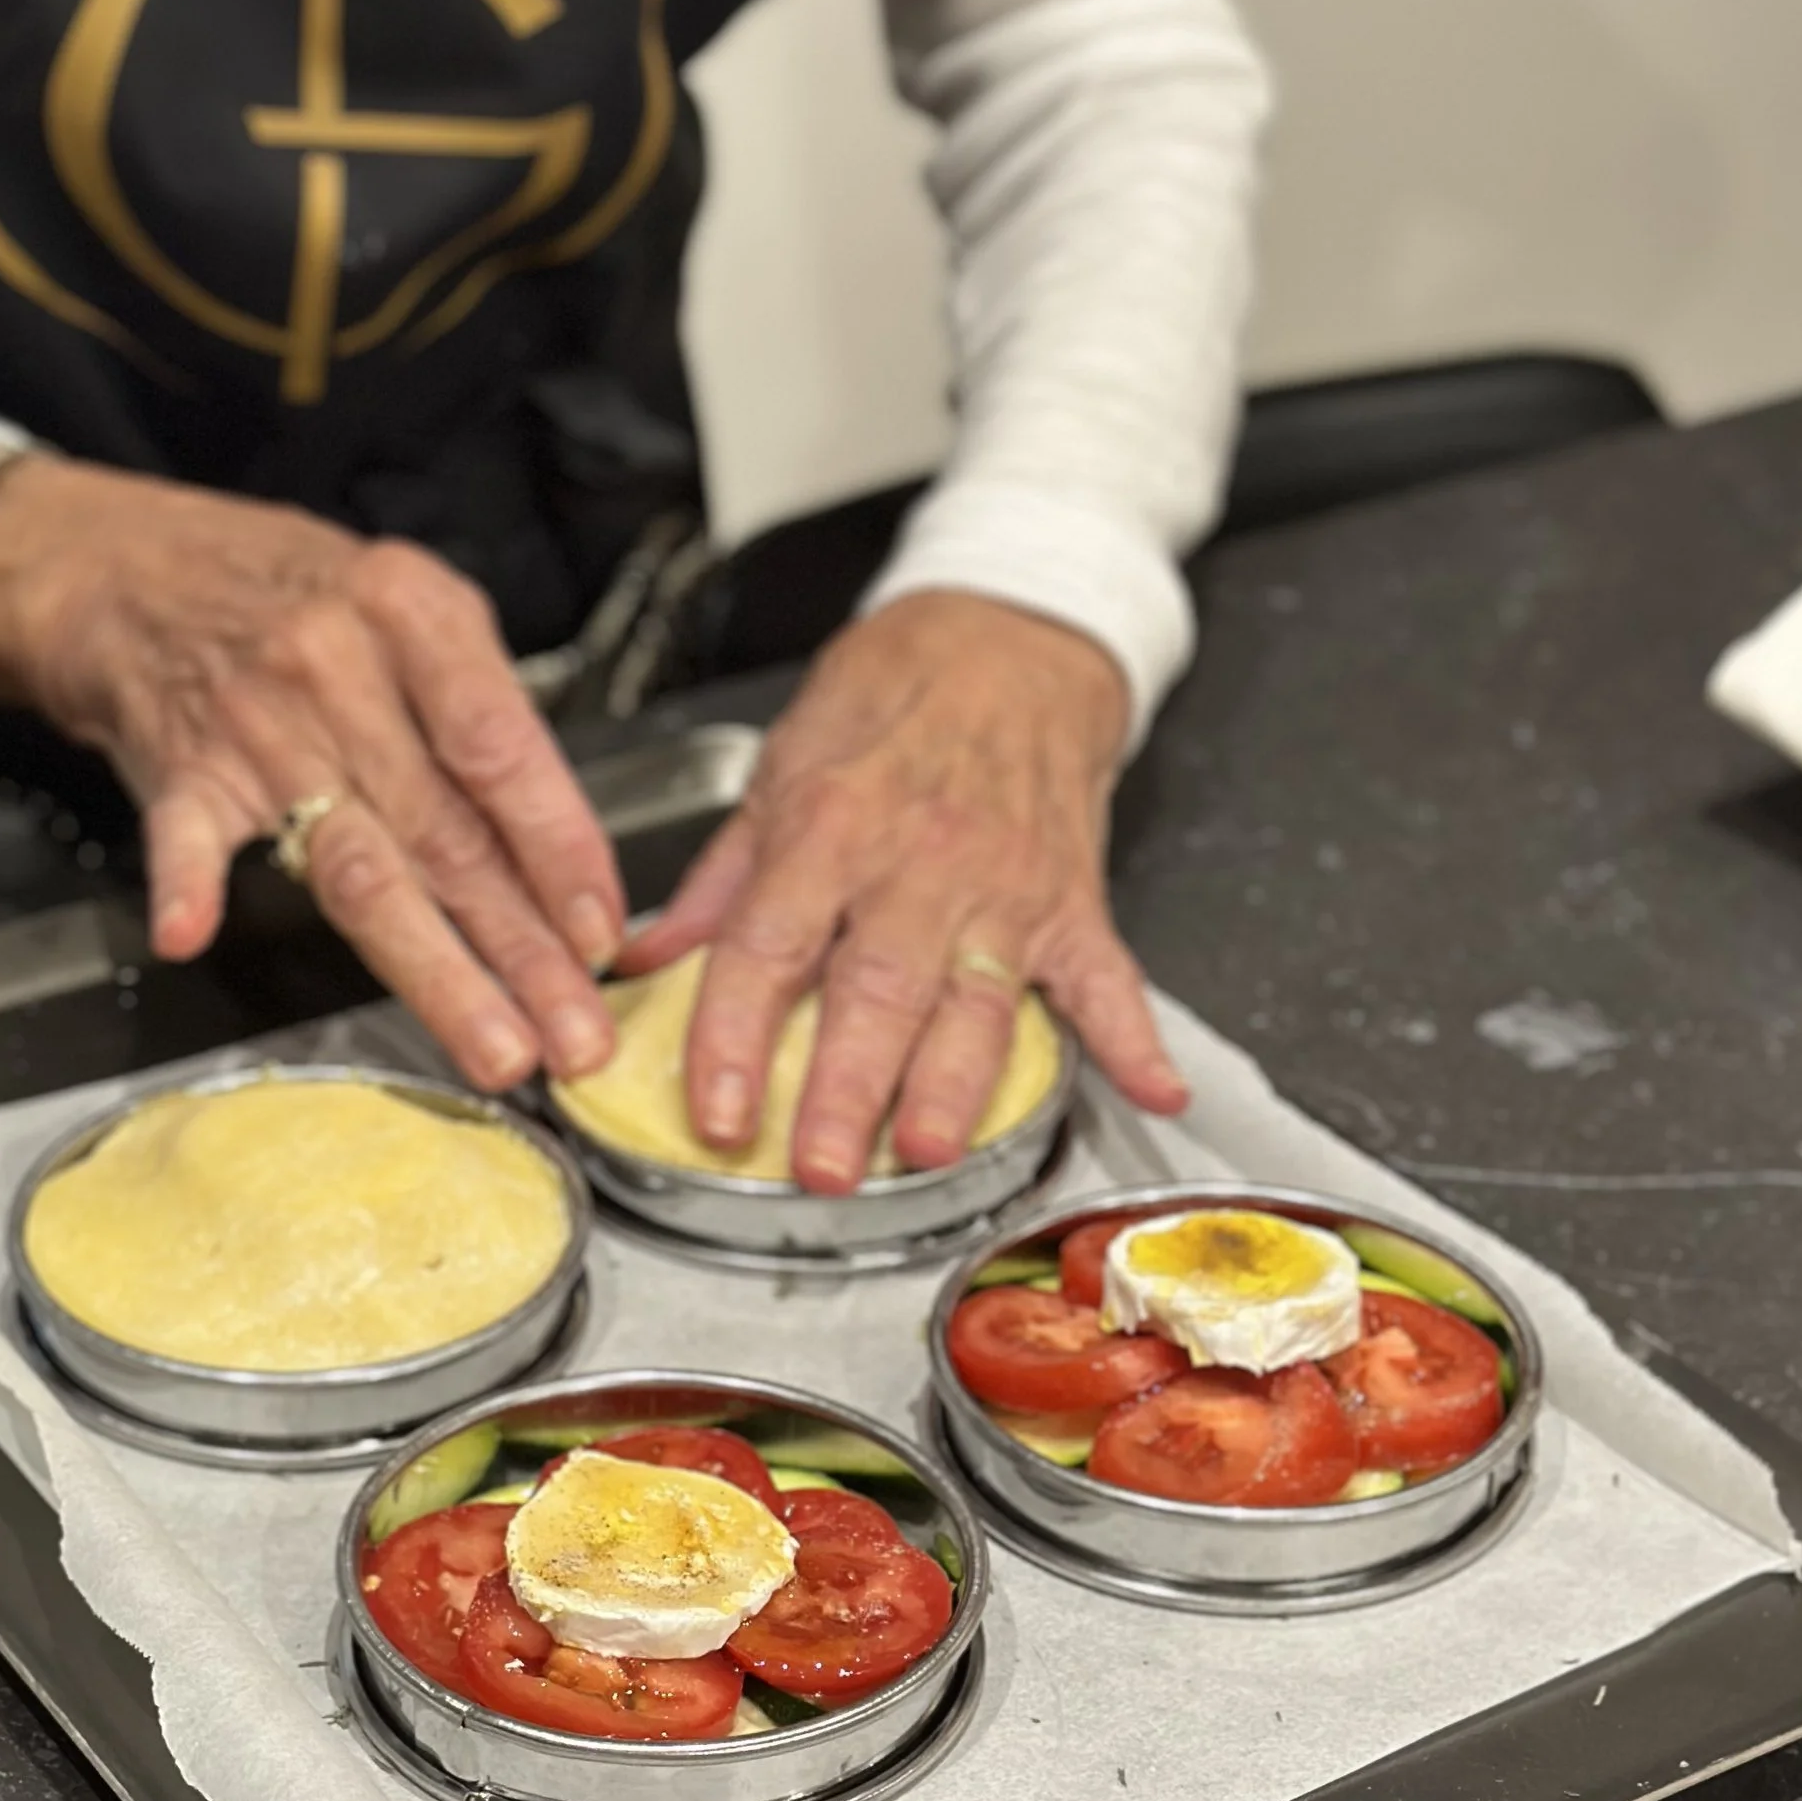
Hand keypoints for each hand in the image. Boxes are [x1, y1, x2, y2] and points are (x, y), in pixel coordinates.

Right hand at [0, 456, 624, 1089]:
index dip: (560, 852)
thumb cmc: (286, 591)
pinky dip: (189, 885)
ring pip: (357, 864)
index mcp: (410, 613)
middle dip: (524, 949)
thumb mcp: (406, 601)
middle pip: (446, 832)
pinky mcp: (179, 768)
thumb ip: (475, 706)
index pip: (501, 750)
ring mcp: (254, 721)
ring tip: (495, 1043)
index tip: (603, 933)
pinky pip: (187, 836)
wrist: (125, 560)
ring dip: (432, 966)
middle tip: (578, 1034)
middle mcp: (337, 665)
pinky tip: (193, 935)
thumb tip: (553, 845)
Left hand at [621, 590, 1187, 1191]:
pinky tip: (1155, 1092)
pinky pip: (1109, 976)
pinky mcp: (1072, 899)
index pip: (768, 945)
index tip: (715, 1112)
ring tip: (928, 1148)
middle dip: (848, 1087)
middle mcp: (918, 860)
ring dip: (954, 1082)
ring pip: (978, 998)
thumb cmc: (890, 695)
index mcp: (829, 826)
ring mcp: (1005, 885)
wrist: (1009, 632)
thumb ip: (720, 880)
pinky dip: (1135, 1038)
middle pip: (878, 988)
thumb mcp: (780, 766)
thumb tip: (646, 963)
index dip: (733, 1036)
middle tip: (820, 1168)